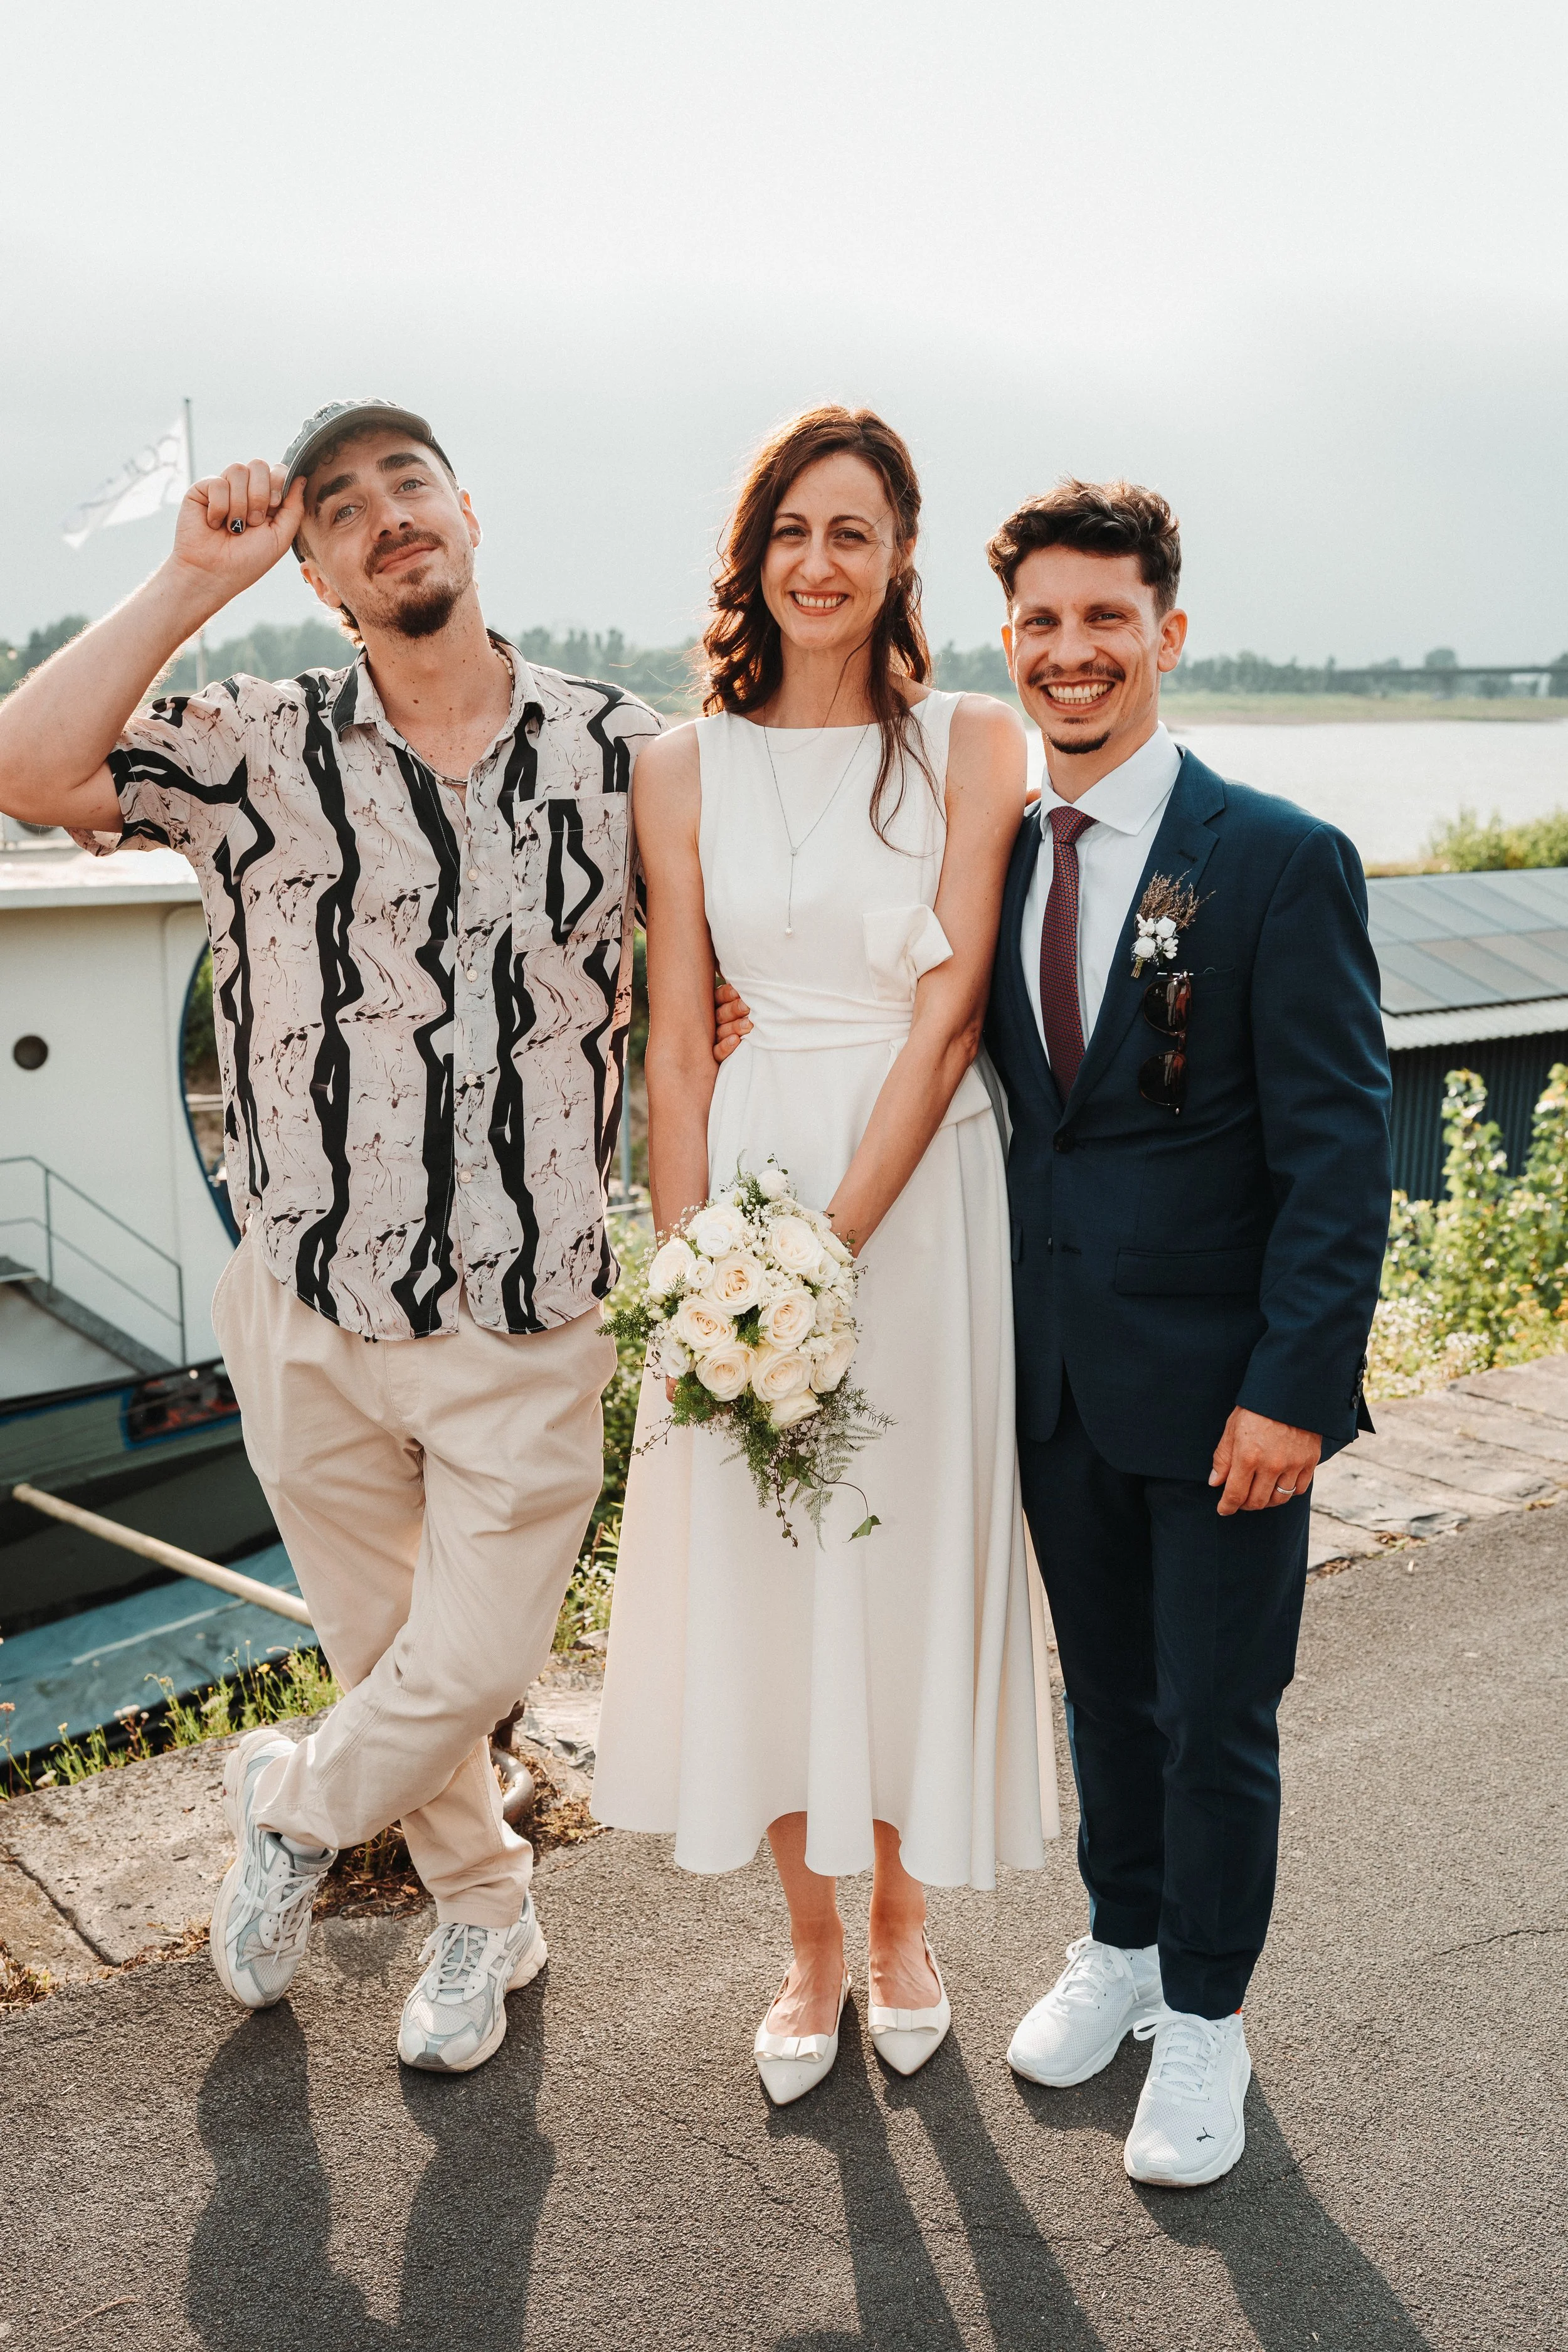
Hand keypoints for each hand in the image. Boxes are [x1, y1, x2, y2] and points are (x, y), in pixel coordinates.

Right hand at [167, 462, 306, 606]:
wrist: (212, 574)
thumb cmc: (247, 562)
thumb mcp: (280, 538)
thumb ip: (294, 508)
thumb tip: (300, 478)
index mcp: (266, 499)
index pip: (278, 471)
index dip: (278, 484)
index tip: (274, 506)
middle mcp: (245, 490)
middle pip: (259, 465)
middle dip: (260, 494)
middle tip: (253, 521)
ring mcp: (223, 488)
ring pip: (238, 470)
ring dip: (240, 504)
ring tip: (234, 527)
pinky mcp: (202, 489)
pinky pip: (217, 482)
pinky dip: (219, 508)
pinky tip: (214, 524)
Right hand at [714, 977, 751, 1062]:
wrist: (753, 1051)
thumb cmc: (755, 1016)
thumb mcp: (746, 1001)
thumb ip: (745, 991)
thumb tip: (753, 964)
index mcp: (718, 1005)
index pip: (719, 997)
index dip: (728, 994)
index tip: (739, 991)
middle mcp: (714, 1021)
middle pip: (720, 1014)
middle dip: (734, 1010)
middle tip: (748, 1007)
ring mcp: (714, 1038)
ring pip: (720, 1032)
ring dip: (734, 1027)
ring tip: (748, 1025)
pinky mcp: (716, 1056)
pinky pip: (717, 1052)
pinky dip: (725, 1046)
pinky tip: (736, 1041)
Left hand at [1209, 1407, 1320, 1516]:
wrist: (1289, 1391)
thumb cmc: (1256, 1408)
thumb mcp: (1232, 1429)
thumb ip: (1223, 1458)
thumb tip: (1215, 1482)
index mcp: (1248, 1456)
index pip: (1235, 1495)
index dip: (1227, 1507)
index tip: (1224, 1510)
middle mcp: (1271, 1465)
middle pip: (1257, 1502)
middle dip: (1245, 1505)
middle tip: (1240, 1500)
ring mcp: (1293, 1465)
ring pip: (1278, 1499)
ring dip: (1266, 1501)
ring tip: (1259, 1494)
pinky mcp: (1310, 1461)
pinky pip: (1299, 1489)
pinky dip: (1288, 1492)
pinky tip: (1279, 1486)